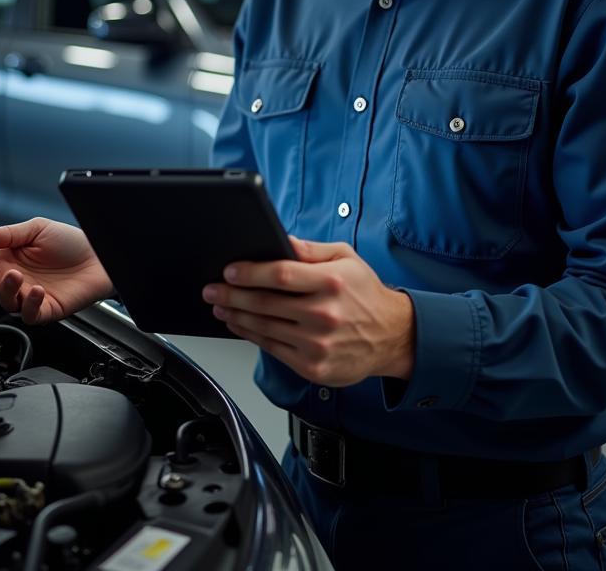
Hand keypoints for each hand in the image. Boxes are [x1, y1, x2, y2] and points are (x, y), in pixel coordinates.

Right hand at [0, 218, 113, 324]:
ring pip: (3, 303)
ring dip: (6, 290)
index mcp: (6, 259)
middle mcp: (14, 280)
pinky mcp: (46, 309)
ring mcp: (28, 296)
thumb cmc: (70, 241)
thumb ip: (7, 234)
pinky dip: (29, 305)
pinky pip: (29, 315)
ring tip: (17, 274)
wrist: (100, 254)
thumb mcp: (36, 229)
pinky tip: (36, 290)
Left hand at [202, 236, 415, 386]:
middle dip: (231, 295)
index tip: (230, 270)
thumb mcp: (346, 258)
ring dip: (236, 316)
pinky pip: (272, 349)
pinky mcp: (313, 366)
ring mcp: (317, 343)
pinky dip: (251, 336)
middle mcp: (324, 314)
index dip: (250, 272)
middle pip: (265, 303)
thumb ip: (310, 250)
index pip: (280, 274)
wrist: (392, 336)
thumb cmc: (366, 294)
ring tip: (220, 306)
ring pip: (264, 328)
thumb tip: (280, 239)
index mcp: (331, 282)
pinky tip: (240, 325)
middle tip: (213, 289)